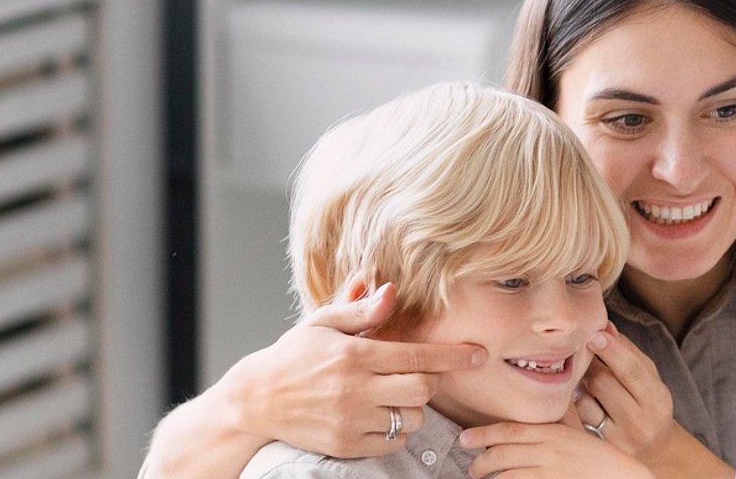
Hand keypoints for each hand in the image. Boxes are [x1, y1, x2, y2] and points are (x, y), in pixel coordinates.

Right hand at [221, 281, 486, 457]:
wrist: (255, 400)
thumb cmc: (294, 356)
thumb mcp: (323, 324)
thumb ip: (361, 311)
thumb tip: (391, 291)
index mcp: (354, 354)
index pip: (418, 355)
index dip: (454, 356)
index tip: (479, 355)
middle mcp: (354, 389)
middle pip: (422, 389)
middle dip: (431, 382)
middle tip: (420, 375)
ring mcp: (350, 419)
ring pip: (412, 418)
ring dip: (413, 408)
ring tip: (392, 396)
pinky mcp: (345, 445)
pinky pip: (393, 442)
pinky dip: (396, 431)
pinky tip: (379, 416)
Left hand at [460, 407, 654, 478]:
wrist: (622, 477)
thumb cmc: (599, 458)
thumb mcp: (577, 432)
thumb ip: (559, 420)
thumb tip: (544, 402)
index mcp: (553, 433)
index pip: (511, 431)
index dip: (484, 434)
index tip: (465, 438)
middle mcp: (549, 452)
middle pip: (503, 454)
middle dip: (482, 461)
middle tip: (473, 468)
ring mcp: (551, 473)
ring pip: (508, 475)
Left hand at [574, 323, 732, 478]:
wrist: (655, 450)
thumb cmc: (650, 405)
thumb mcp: (650, 378)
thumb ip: (629, 352)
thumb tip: (606, 327)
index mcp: (656, 399)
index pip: (631, 371)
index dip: (611, 350)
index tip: (595, 333)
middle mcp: (638, 422)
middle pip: (602, 382)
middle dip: (591, 364)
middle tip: (588, 356)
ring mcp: (616, 439)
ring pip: (585, 400)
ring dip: (581, 384)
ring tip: (588, 381)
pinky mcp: (598, 447)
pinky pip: (577, 417)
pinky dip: (577, 403)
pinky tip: (585, 400)